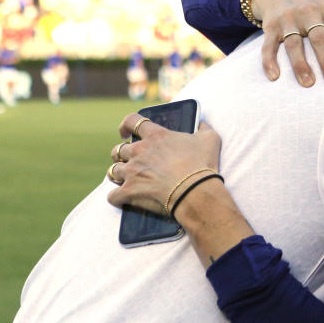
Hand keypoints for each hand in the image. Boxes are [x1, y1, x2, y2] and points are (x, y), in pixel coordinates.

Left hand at [107, 113, 221, 214]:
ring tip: (125, 181)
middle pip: (119, 149)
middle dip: (121, 155)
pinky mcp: (129, 191)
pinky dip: (116, 198)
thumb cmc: (203, 165)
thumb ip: (203, 128)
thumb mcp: (210, 139)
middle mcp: (139, 151)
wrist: (196, 192)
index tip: (125, 132)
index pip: (132, 121)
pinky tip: (122, 200)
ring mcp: (132, 172)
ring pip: (113, 171)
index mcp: (156, 136)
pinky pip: (113, 196)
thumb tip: (201, 123)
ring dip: (119, 175)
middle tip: (128, 161)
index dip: (126, 125)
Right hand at [252, 0, 323, 86]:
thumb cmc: (319, 0)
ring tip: (309, 84)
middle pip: (320, 37)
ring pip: (294, 44)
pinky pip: (268, 46)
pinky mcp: (271, 28)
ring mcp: (288, 20)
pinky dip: (269, 61)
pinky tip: (274, 77)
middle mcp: (309, 12)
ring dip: (300, 64)